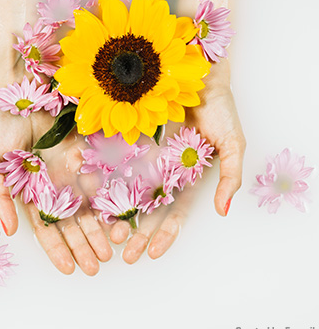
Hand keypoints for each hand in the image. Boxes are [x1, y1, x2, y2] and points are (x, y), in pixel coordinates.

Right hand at [0, 66, 111, 275]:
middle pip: (69, 222)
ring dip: (98, 229)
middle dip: (82, 245)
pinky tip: (117, 218)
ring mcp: (68, 171)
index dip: (55, 249)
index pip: (44, 227)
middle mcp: (51, 185)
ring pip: (87, 206)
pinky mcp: (83, 154)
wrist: (21, 89)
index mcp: (29, 191)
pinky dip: (106, 200)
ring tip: (111, 250)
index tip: (68, 269)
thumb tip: (8, 231)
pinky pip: (97, 180)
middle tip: (96, 266)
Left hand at [99, 60, 245, 263]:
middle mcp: (165, 172)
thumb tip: (223, 210)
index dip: (165, 233)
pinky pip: (117, 164)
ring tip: (108, 233)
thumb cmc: (220, 110)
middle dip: (138, 232)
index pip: (175, 213)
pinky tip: (96, 200)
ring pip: (130, 192)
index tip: (151, 252)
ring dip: (120, 215)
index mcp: (187, 178)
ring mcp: (147, 157)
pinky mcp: (131, 140)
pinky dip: (107, 183)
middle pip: (149, 209)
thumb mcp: (232, 145)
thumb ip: (230, 177)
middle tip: (123, 253)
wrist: (198, 76)